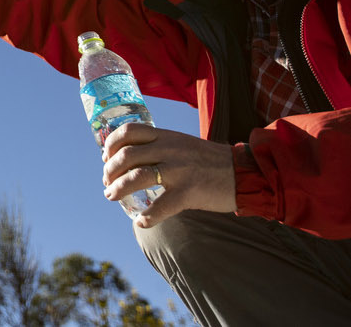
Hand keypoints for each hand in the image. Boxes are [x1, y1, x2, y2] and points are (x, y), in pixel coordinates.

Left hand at [101, 123, 235, 227]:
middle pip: (126, 155)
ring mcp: (179, 170)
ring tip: (111, 196)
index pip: (129, 131)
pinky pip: (161, 206)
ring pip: (136, 177)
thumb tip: (131, 160)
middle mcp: (170, 149)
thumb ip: (160, 147)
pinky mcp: (189, 192)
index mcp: (166, 136)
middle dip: (110, 171)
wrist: (246, 173)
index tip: (105, 157)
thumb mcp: (182, 144)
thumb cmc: (210, 161)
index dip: (111, 144)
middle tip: (107, 182)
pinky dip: (147, 217)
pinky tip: (141, 221)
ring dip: (118, 189)